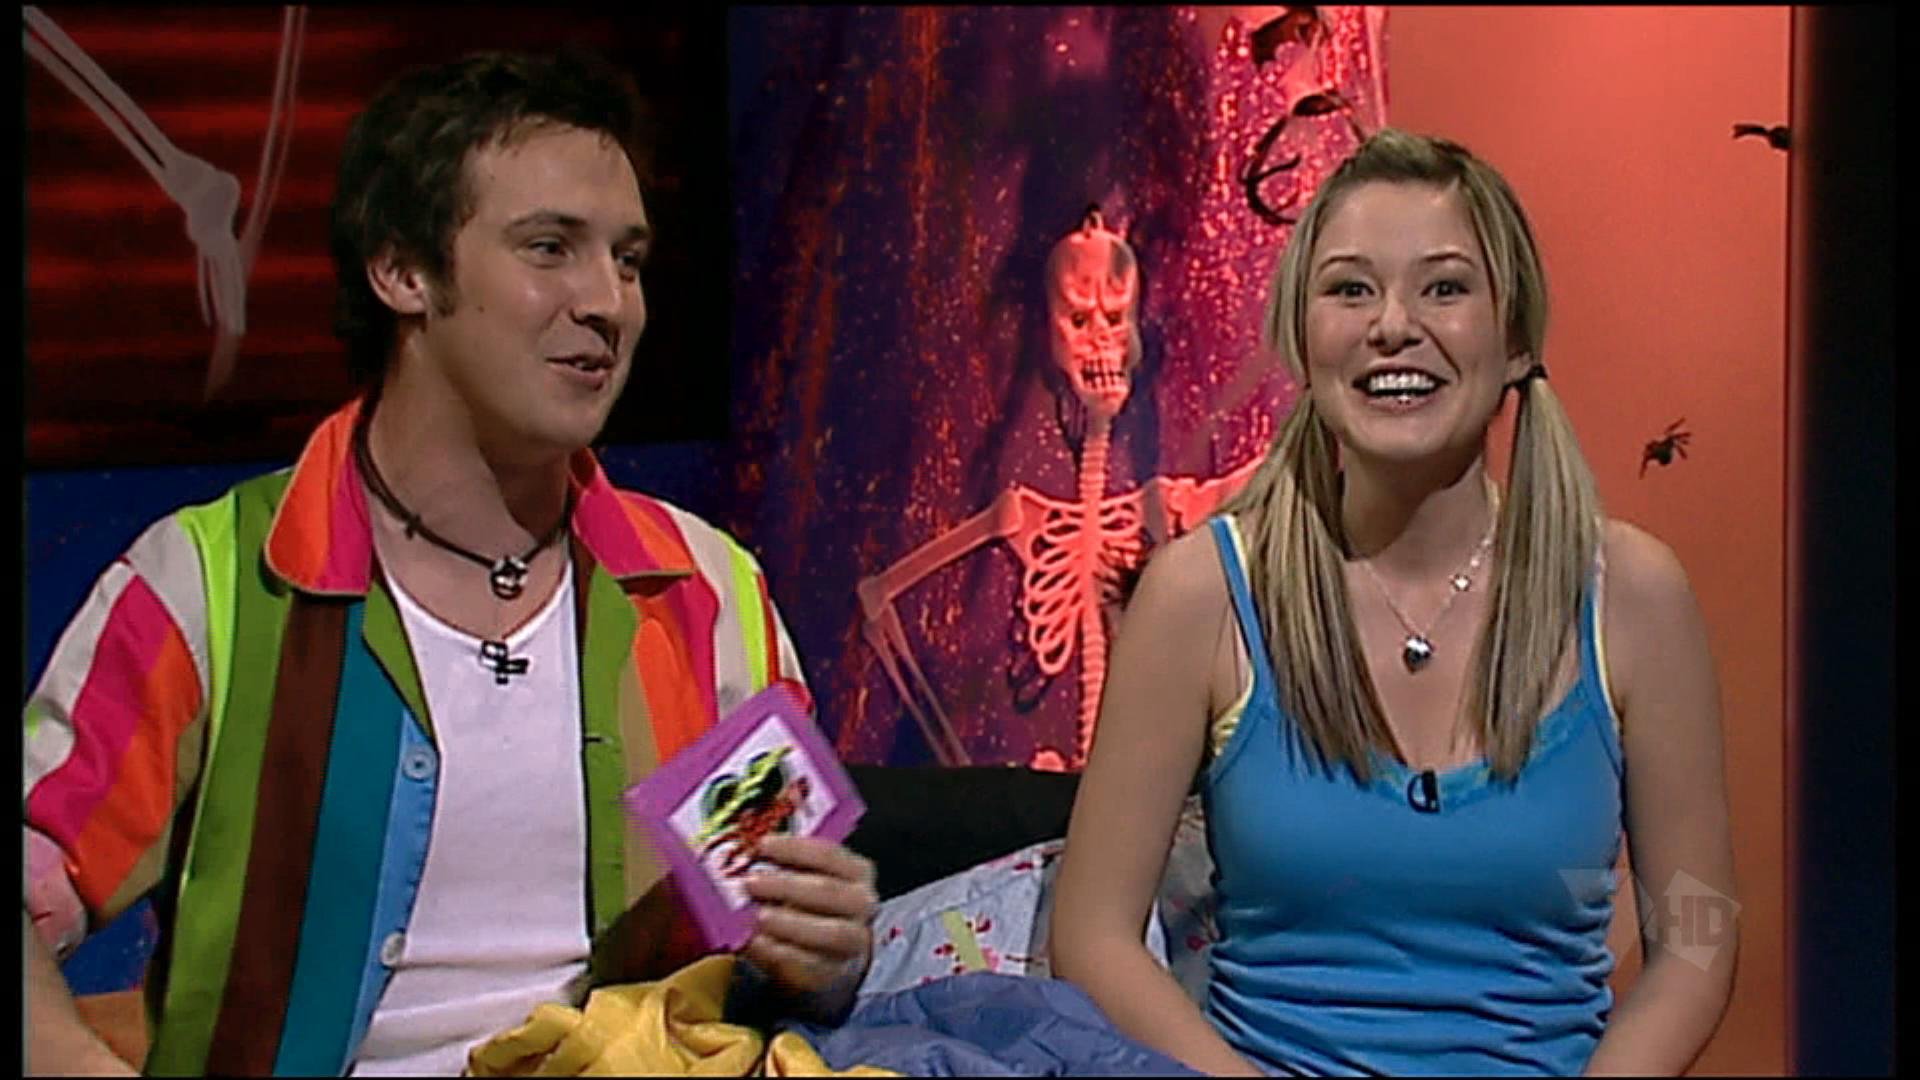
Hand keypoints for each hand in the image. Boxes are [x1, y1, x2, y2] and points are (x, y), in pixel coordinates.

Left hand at [739, 834, 877, 1007]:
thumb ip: (780, 867)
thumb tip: (740, 858)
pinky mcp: (834, 971)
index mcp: (855, 871)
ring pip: (829, 932)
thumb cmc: (810, 906)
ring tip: (757, 917)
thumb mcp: (803, 879)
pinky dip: (780, 952)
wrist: (827, 955)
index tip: (762, 845)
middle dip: (786, 886)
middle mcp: (861, 904)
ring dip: (789, 923)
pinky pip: (810, 963)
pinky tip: (756, 943)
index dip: (794, 848)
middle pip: (828, 891)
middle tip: (750, 882)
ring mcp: (853, 940)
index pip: (829, 854)